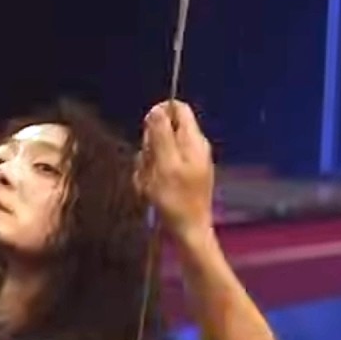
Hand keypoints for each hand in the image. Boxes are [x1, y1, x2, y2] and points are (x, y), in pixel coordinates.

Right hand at [134, 100, 215, 241]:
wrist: (189, 231)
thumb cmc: (176, 200)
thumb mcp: (165, 164)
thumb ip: (161, 135)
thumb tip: (156, 109)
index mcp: (192, 140)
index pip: (177, 108)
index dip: (158, 115)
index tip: (147, 134)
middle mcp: (193, 147)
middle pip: (165, 129)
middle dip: (150, 145)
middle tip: (149, 165)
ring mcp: (189, 163)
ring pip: (159, 150)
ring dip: (147, 165)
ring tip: (149, 183)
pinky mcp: (182, 177)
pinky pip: (160, 168)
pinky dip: (152, 177)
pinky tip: (151, 191)